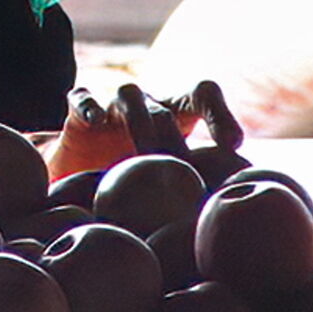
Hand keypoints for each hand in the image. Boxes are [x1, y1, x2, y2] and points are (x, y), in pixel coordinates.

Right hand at [43, 80, 242, 180]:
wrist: (78, 176)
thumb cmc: (134, 183)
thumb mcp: (166, 186)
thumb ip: (194, 190)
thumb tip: (228, 216)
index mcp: (174, 116)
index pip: (202, 96)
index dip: (219, 114)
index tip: (234, 146)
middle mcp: (145, 106)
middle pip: (166, 109)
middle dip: (175, 140)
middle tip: (182, 172)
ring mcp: (111, 107)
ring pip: (129, 95)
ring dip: (140, 120)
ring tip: (144, 153)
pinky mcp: (77, 115)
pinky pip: (81, 99)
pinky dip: (89, 105)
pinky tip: (96, 121)